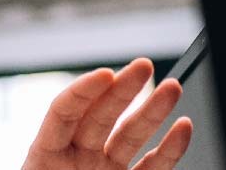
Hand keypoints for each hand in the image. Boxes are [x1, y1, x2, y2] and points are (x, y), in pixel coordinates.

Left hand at [23, 58, 193, 169]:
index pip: (62, 115)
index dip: (82, 92)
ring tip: (171, 88)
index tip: (105, 76)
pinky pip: (151, 168)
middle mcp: (75, 161)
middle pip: (99, 117)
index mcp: (44, 160)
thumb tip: (56, 142)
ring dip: (151, 112)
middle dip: (123, 90)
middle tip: (143, 67)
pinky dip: (169, 150)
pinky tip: (181, 129)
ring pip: (129, 137)